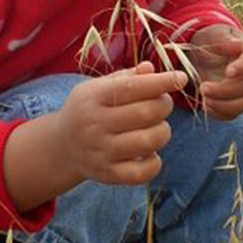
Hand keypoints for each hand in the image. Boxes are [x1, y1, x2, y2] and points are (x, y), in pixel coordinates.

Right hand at [51, 62, 186, 185]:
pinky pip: (141, 173)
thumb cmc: (88, 109)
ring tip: (157, 127)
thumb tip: (151, 68)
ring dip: (163, 131)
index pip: (133, 86)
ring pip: (148, 141)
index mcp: (93, 97)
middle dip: (164, 105)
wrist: (61, 145)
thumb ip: (126, 77)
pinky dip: (155, 162)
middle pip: (146, 113)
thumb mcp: (98, 87)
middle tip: (162, 104)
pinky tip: (150, 152)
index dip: (162, 81)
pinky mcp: (107, 174)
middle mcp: (95, 124)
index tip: (181, 78)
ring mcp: (101, 152)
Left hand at [189, 25, 242, 120]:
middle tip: (203, 88)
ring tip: (204, 100)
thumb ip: (224, 38)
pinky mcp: (237, 103)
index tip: (228, 72)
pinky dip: (220, 113)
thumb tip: (236, 45)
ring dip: (224, 106)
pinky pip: (234, 114)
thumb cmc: (211, 40)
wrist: (206, 53)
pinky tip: (205, 106)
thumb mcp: (213, 33)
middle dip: (224, 91)